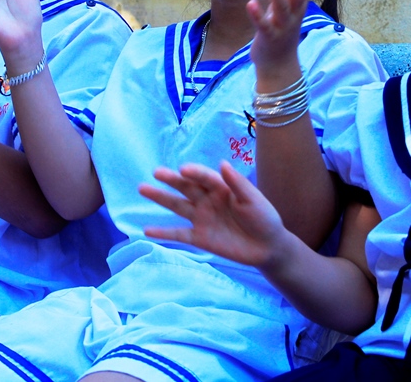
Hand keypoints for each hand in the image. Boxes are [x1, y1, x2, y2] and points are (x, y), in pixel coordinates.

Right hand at [140, 161, 288, 268]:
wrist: (267, 247)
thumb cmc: (263, 217)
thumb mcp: (254, 200)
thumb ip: (238, 184)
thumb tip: (222, 163)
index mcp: (221, 187)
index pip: (205, 177)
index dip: (195, 173)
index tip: (183, 169)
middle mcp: (207, 200)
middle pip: (186, 187)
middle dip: (171, 180)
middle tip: (156, 172)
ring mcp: (201, 218)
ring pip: (178, 206)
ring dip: (161, 198)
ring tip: (143, 188)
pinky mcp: (199, 238)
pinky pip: (178, 234)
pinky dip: (163, 232)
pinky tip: (147, 229)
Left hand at [247, 0, 310, 72]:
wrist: (279, 63)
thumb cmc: (281, 28)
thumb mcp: (286, 4)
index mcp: (299, 4)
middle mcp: (294, 14)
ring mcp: (283, 26)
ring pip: (281, 7)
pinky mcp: (269, 38)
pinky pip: (263, 25)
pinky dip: (257, 15)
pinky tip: (251, 3)